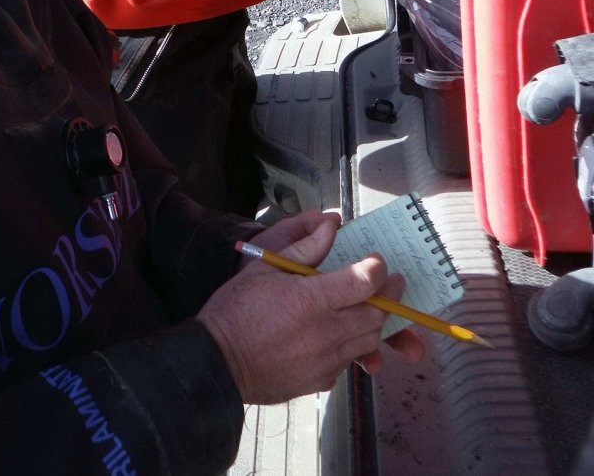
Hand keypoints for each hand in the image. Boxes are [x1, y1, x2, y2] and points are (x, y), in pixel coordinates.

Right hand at [197, 212, 423, 403]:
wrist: (217, 362)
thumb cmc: (237, 309)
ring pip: (369, 339)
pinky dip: (352, 344)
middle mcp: (325, 332)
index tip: (377, 260)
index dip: (378, 268)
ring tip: (370, 305)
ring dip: (375, 321)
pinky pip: (349, 359)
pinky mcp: (321, 381)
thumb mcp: (265, 267)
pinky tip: (339, 333)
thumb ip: (304, 247)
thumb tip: (331, 225)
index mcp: (311, 300)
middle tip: (390, 281)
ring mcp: (326, 361)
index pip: (365, 282)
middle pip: (377, 313)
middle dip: (389, 294)